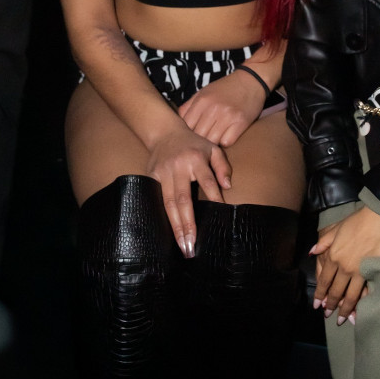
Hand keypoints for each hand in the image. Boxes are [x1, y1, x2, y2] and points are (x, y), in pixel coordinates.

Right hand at [146, 126, 231, 257]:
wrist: (165, 133)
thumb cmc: (194, 144)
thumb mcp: (212, 148)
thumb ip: (222, 166)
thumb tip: (227, 187)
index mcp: (195, 159)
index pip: (207, 181)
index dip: (214, 197)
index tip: (221, 214)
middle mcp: (178, 167)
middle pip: (182, 199)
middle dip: (187, 224)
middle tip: (192, 245)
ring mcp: (162, 173)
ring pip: (168, 203)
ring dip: (175, 226)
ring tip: (182, 245)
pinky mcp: (151, 177)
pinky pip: (156, 200)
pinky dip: (161, 217)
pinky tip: (164, 233)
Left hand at [178, 69, 266, 146]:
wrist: (251, 80)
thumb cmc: (224, 89)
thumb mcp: (203, 93)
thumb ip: (188, 107)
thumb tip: (176, 124)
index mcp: (202, 101)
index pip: (187, 126)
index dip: (187, 134)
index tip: (191, 137)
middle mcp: (213, 109)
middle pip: (199, 136)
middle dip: (200, 141)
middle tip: (203, 141)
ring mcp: (228, 116)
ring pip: (212, 142)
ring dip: (213, 143)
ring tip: (214, 138)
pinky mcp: (241, 123)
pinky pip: (227, 142)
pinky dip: (226, 141)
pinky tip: (227, 135)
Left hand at [310, 207, 379, 323]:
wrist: (379, 219)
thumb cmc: (357, 222)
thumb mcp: (336, 229)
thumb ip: (323, 242)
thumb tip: (312, 252)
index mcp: (333, 256)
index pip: (324, 281)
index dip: (320, 294)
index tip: (317, 305)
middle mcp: (344, 267)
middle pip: (335, 291)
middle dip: (330, 306)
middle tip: (328, 315)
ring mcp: (358, 271)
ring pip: (349, 296)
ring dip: (344, 310)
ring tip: (341, 319)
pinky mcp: (372, 272)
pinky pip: (365, 292)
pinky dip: (361, 304)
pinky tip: (359, 312)